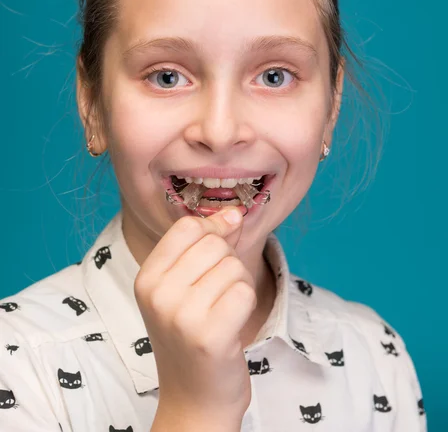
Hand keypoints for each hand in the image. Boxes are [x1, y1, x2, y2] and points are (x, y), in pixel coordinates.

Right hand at [134, 207, 255, 425]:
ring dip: (239, 284)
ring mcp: (181, 316)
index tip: (224, 240)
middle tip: (219, 291)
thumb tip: (233, 213)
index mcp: (146, 278)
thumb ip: (206, 246)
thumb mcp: (183, 287)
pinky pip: (244, 291)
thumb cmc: (191, 337)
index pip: (187, 226)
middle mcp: (158, 294)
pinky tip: (232, 323)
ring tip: (223, 310)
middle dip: (228, 260)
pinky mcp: (209, 335)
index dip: (214, 227)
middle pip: (214, 243)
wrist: (193, 398)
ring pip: (233, 266)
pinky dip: (246, 303)